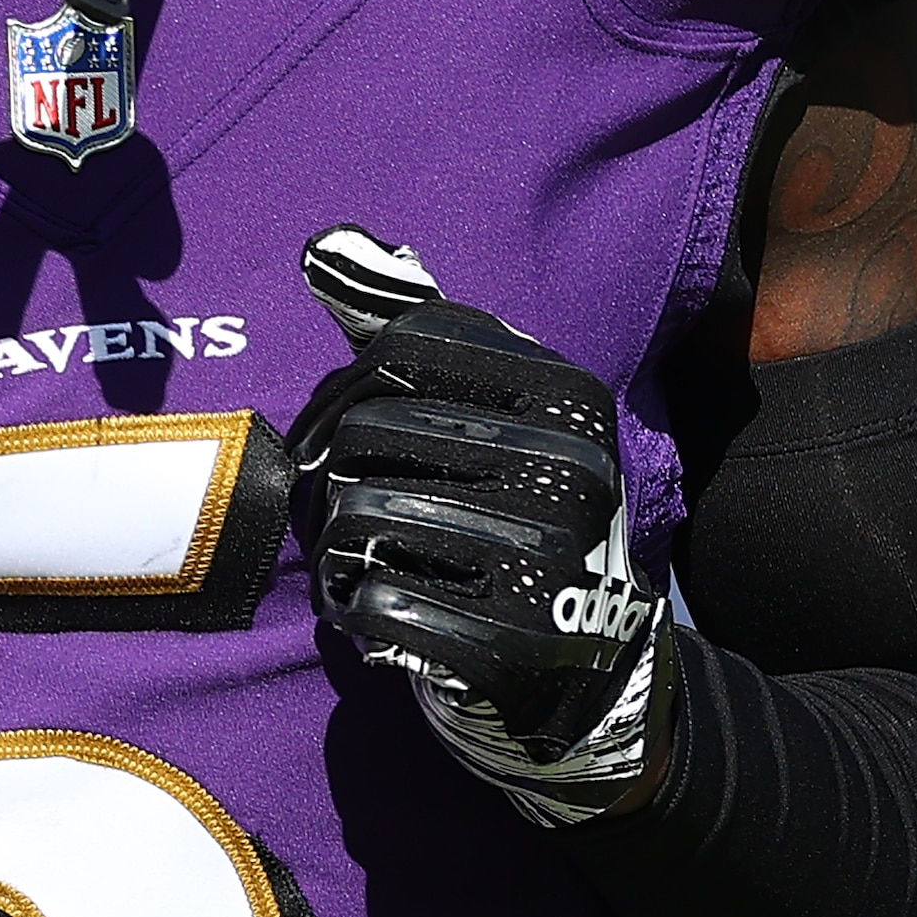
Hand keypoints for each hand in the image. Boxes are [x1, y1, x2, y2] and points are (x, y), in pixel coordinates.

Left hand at [291, 227, 668, 824]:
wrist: (590, 669)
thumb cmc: (520, 514)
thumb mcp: (502, 412)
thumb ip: (416, 328)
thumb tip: (325, 246)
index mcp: (572, 398)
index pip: (402, 344)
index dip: (355, 385)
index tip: (364, 423)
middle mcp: (570, 471)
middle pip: (367, 431)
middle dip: (343, 474)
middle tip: (364, 506)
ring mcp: (544, 563)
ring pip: (358, 516)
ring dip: (342, 546)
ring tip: (375, 558)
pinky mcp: (506, 646)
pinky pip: (373, 600)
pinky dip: (359, 606)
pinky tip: (386, 609)